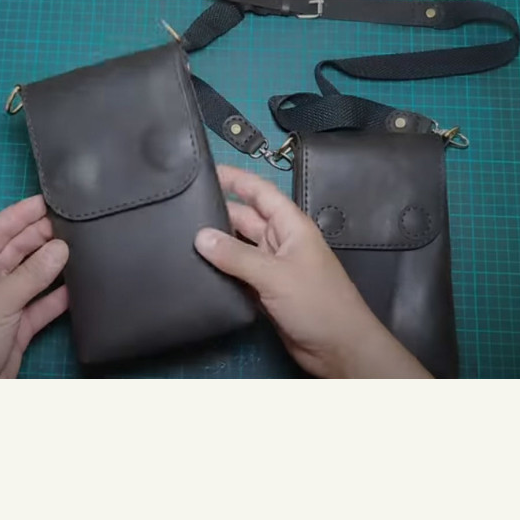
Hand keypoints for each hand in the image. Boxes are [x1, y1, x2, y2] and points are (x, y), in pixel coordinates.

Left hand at [0, 196, 68, 377]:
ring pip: (34, 275)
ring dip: (55, 264)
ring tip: (82, 247)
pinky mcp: (20, 326)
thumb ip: (32, 274)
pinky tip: (80, 285)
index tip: (48, 200)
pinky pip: (44, 304)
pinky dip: (61, 296)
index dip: (21, 213)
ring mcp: (5, 303)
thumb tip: (62, 248)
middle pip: (18, 249)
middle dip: (42, 235)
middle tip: (73, 223)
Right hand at [196, 165, 429, 378]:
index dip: (235, 179)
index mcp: (291, 226)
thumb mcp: (276, 274)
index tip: (205, 171)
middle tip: (180, 210)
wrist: (339, 349)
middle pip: (244, 219)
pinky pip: (238, 274)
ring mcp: (272, 268)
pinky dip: (221, 272)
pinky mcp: (265, 292)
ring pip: (238, 248)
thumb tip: (200, 236)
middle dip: (217, 213)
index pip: (260, 192)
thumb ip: (237, 256)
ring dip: (216, 245)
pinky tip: (197, 270)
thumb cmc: (317, 303)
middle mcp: (280, 241)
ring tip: (180, 238)